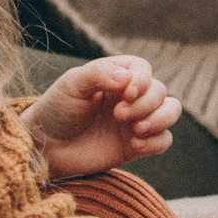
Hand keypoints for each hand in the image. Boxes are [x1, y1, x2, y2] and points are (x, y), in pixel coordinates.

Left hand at [24, 54, 179, 180]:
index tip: (126, 93)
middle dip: (145, 103)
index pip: (143, 69)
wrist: (46, 147)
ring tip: (136, 130)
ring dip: (160, 119)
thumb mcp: (72, 84)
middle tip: (119, 115)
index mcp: (115, 77)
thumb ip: (99, 73)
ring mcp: (135, 121)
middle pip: (160, 91)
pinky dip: (156, 141)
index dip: (141, 80)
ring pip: (170, 112)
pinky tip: (135, 144)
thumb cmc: (57, 110)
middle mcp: (129, 97)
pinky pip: (164, 140)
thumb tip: (127, 78)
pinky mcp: (136, 145)